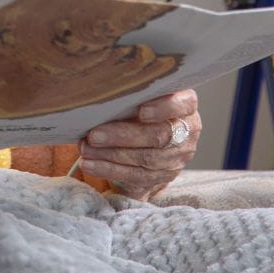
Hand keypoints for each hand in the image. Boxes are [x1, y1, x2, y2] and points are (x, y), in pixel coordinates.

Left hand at [77, 89, 199, 199]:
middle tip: (94, 135)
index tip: (141, 111)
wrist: (144, 141)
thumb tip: (96, 97)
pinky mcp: (163, 176)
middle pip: (159, 135)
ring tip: (86, 149)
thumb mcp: (138, 98)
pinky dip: (109, 169)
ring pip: (146, 158)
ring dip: (111, 154)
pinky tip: (90, 164)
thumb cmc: (136, 109)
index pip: (183, 104)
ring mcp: (178, 157)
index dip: (164, 108)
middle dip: (123, 135)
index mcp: (185, 106)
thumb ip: (128, 96)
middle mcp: (187, 132)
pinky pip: (136, 175)